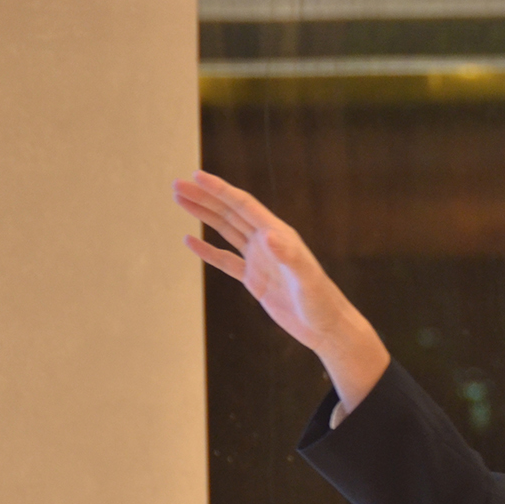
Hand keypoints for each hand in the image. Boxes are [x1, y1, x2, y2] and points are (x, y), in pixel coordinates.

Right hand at [172, 171, 389, 409]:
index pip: (243, 205)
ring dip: (204, 215)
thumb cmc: (321, 304)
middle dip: (204, 197)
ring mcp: (260, 260)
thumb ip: (289, 256)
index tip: (196, 175)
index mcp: (279, 235)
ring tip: (181, 200)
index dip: (220, 190)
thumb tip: (269, 235)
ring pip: (226, 230)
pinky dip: (208, 250)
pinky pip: (226, 260)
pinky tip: (190, 240)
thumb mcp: (305, 280)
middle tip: (177, 184)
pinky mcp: (255, 279)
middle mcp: (268, 242)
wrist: (326, 327)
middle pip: (230, 212)